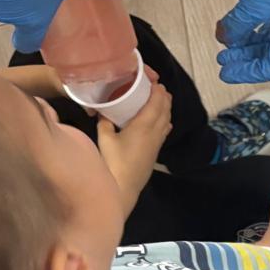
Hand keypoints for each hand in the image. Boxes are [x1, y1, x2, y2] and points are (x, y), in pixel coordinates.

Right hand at [95, 83, 171, 205]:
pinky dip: (165, 121)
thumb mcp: (104, 138)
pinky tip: (163, 122)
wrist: (124, 187)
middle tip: (159, 87)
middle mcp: (154, 133)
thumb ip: (104, 122)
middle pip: (164, 110)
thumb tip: (102, 111)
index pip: (155, 104)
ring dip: (166, 109)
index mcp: (143, 126)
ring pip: (166, 121)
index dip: (157, 92)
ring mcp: (157, 143)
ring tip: (162, 100)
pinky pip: (164, 132)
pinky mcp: (155, 152)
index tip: (156, 81)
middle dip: (164, 97)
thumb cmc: (113, 162)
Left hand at [215, 0, 269, 83]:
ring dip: (248, 42)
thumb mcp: (256, 2)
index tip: (225, 70)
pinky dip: (254, 27)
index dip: (246, 71)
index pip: (269, 66)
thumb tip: (224, 38)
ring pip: (269, 39)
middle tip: (222, 57)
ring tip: (228, 40)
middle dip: (244, 57)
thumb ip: (237, 23)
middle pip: (268, 54)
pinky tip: (242, 23)